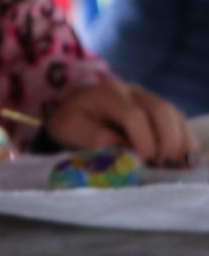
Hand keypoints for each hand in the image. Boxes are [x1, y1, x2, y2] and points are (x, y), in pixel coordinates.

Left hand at [47, 79, 196, 165]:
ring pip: (173, 113)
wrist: (72, 109)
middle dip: (166, 141)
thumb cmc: (71, 121)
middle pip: (160, 109)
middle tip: (159, 164)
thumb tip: (125, 150)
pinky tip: (181, 157)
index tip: (143, 162)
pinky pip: (177, 119)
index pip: (133, 115)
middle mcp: (130, 91)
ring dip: (178, 140)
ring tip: (172, 163)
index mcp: (107, 95)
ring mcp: (145, 97)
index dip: (143, 141)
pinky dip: (183, 138)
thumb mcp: (71, 129)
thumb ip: (95, 138)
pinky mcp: (155, 107)